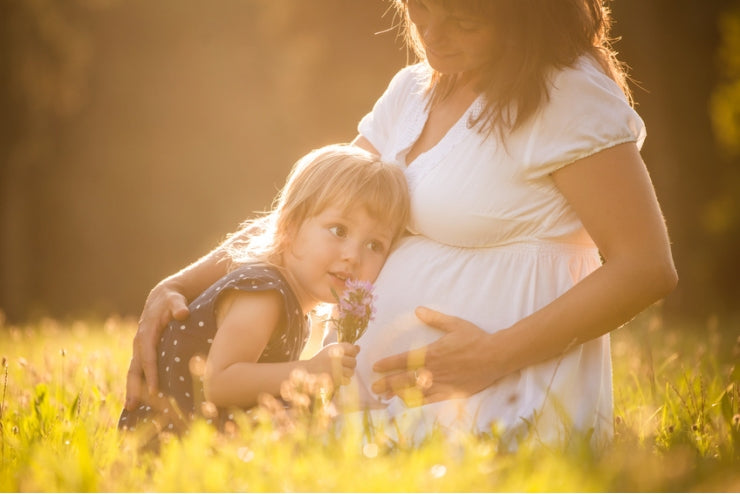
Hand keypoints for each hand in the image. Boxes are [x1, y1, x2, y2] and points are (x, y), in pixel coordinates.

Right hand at [124, 282, 189, 409]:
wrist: (162, 297)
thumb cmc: (171, 300)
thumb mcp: (175, 300)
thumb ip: (178, 306)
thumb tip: (182, 313)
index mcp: (146, 333)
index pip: (148, 357)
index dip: (150, 373)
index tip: (154, 390)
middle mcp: (139, 342)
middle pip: (134, 368)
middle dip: (133, 388)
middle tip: (132, 406)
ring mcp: (139, 348)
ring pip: (133, 371)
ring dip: (132, 389)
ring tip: (130, 408)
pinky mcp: (143, 351)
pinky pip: (138, 370)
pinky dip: (138, 384)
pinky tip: (140, 399)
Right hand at [309, 342, 358, 385]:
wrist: (308, 371)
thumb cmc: (321, 359)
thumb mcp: (331, 349)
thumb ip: (345, 348)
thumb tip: (358, 348)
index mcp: (335, 348)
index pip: (353, 350)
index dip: (351, 353)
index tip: (346, 356)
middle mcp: (336, 357)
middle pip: (354, 362)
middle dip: (350, 364)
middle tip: (343, 365)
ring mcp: (335, 369)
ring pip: (351, 372)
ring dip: (348, 373)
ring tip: (340, 371)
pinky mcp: (334, 379)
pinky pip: (347, 380)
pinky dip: (344, 380)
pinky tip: (338, 377)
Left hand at [371, 307, 496, 404]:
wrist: (495, 356)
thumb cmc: (475, 338)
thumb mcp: (455, 324)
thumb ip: (435, 319)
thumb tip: (418, 310)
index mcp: (432, 352)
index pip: (404, 359)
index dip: (388, 363)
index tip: (376, 366)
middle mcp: (434, 370)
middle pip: (405, 378)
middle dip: (387, 383)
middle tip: (373, 387)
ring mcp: (442, 383)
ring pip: (415, 391)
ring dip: (399, 393)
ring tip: (386, 397)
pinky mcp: (451, 393)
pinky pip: (430, 400)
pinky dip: (418, 402)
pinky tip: (408, 404)